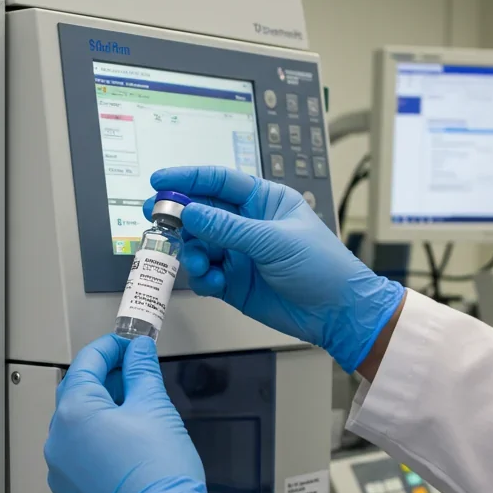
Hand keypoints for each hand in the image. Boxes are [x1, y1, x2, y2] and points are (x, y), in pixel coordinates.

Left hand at [44, 334, 220, 492]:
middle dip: (105, 380)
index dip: (109, 348)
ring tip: (134, 413)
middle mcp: (58, 441)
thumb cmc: (158, 475)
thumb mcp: (156, 408)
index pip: (86, 364)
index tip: (127, 345)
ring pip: (76, 429)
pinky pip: (78, 459)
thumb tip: (137, 351)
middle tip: (133, 374)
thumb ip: (142, 372)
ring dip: (100, 414)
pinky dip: (96, 445)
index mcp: (74, 412)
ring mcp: (60, 472)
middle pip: (76, 395)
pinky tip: (124, 447)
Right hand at [145, 166, 405, 372]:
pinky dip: (201, 278)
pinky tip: (212, 282)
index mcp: (264, 201)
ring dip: (191, 252)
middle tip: (155, 217)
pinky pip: (203, 274)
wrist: (337, 313)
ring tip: (198, 264)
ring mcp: (238, 253)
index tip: (160, 180)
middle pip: (202, 212)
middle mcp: (247, 223)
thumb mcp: (274, 241)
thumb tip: (190, 211)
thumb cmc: (321, 267)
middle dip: (179, 215)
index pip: (220, 181)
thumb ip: (228, 227)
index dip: (188, 178)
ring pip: (198, 245)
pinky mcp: (232, 281)